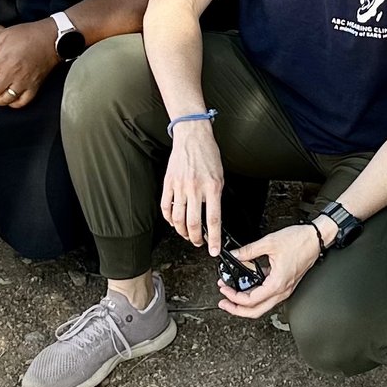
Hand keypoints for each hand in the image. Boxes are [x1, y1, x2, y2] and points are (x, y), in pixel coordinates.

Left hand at [0, 18, 56, 107]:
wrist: (51, 39)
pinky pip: (20, 103)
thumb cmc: (26, 35)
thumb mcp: (2, 35)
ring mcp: (24, 83)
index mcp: (3, 60)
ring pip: (3, 100)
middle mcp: (12, 74)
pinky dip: (11, 102)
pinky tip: (8, 94)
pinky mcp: (34, 88)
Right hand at [159, 120, 226, 254]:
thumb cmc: (208, 154)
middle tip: (198, 242)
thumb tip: (213, 219)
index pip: (213, 220)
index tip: (214, 250)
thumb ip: (216, 197)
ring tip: (187, 234)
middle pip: (194, 223)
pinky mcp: (168, 183)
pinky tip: (174, 221)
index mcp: (212, 187)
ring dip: (182, 231)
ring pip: (178, 219)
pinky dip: (169, 218)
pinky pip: (166, 206)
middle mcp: (196, 188)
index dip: (214, 239)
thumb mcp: (219, 176)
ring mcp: (180, 186)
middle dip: (196, 239)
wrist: (193, 135)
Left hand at [219, 222, 321, 319]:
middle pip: (256, 311)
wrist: (316, 238)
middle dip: (237, 309)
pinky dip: (255, 293)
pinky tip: (246, 282)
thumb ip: (249, 251)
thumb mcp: (269, 242)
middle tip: (224, 303)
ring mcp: (285, 288)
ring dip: (245, 302)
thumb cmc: (300, 241)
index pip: (251, 300)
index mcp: (277, 284)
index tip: (225, 290)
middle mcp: (282, 290)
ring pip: (262, 305)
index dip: (234, 298)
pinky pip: (268, 295)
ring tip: (232, 293)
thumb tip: (235, 255)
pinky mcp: (286, 283)